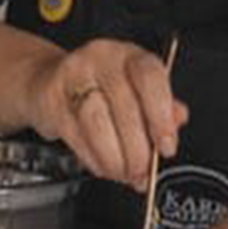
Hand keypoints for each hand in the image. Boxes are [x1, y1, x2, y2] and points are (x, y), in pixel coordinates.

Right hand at [23, 38, 186, 188]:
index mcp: (130, 56)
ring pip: (97, 124)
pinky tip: (103, 166)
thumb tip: (177, 120)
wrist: (49, 80)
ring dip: (114, 159)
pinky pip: (76, 136)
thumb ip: (162, 107)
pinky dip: (93, 159)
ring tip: (123, 173)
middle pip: (124, 107)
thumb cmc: (101, 88)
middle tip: (142, 173)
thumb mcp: (138, 91)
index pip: (150, 77)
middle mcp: (101, 59)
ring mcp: (73, 76)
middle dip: (137, 151)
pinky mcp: (51, 98)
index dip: (161, 116)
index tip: (166, 147)